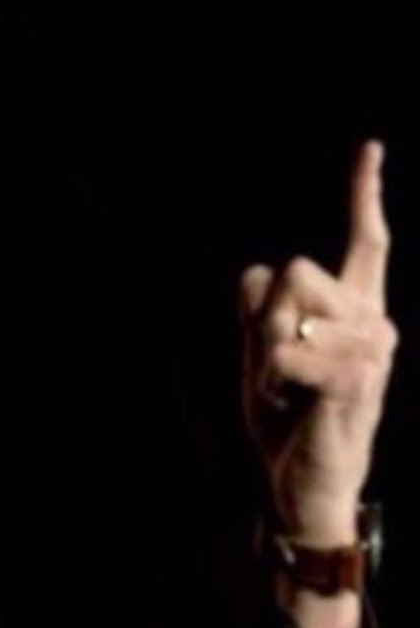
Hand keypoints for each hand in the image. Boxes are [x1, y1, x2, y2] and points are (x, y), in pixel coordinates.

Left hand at [241, 141, 396, 546]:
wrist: (301, 480)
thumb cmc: (287, 419)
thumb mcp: (261, 357)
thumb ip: (259, 315)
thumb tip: (253, 270)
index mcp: (355, 311)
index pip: (366, 243)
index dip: (365, 193)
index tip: (371, 147)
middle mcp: (374, 320)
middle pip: (295, 268)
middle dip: (265, 318)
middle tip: (278, 369)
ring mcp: (371, 348)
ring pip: (285, 313)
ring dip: (265, 359)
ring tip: (289, 392)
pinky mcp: (358, 377)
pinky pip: (285, 353)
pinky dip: (269, 381)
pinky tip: (291, 404)